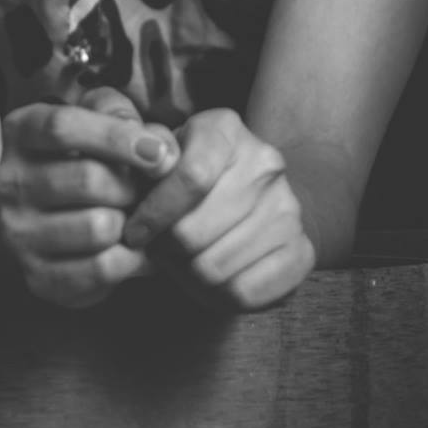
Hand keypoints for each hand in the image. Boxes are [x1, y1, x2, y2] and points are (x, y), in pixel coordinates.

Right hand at [0, 87, 179, 308]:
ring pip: (98, 227)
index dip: (116, 137)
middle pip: (88, 179)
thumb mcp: (97, 120)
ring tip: (131, 219)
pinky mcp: (37, 276)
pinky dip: (131, 259)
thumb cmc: (86, 158)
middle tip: (140, 191)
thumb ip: (122, 114)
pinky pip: (102, 269)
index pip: (62, 127)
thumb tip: (156, 148)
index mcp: (19, 132)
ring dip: (130, 224)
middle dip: (131, 186)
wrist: (48, 220)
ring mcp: (17, 233)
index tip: (158, 153)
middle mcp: (8, 182)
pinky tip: (134, 248)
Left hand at [120, 109, 314, 311]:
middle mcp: (265, 163)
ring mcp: (289, 208)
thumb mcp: (165, 159)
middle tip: (159, 251)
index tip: (133, 232)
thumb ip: (142, 168)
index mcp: (226, 129)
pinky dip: (217, 298)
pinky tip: (210, 281)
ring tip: (182, 265)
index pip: (190, 176)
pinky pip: (244, 293)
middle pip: (195, 231)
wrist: (261, 201)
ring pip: (214, 268)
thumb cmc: (195, 181)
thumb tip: (125, 190)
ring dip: (186, 277)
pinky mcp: (302, 252)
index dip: (154, 213)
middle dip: (165, 250)